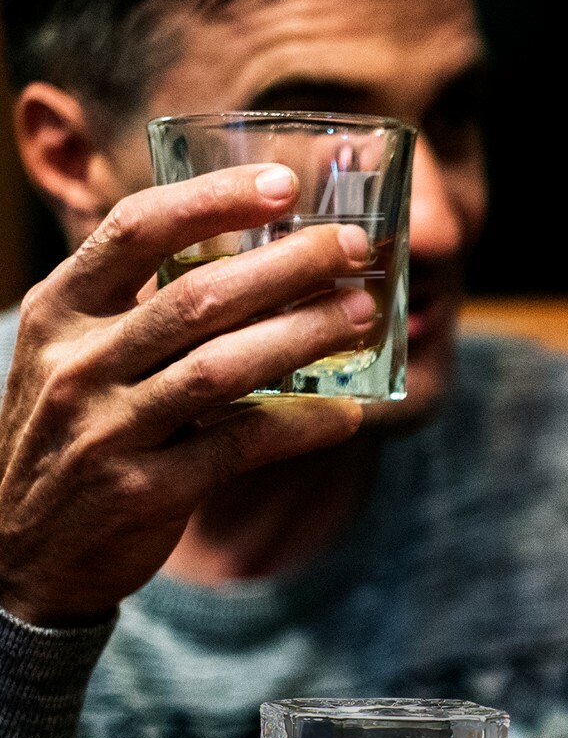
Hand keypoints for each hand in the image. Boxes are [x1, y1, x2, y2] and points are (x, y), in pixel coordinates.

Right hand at [0, 165, 377, 625]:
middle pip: (198, 296)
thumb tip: (254, 268)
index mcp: (58, 311)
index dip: (213, 199)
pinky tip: (347, 415)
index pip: (136, 229)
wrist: (20, 553)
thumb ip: (138, 314)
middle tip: (356, 249)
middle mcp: (77, 363)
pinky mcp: (146, 491)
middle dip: (288, 265)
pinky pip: (240, 447)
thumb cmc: (70, 440)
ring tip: (363, 315)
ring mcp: (108, 429)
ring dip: (304, 336)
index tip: (283, 184)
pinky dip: (300, 427)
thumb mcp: (73, 360)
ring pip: (223, 368)